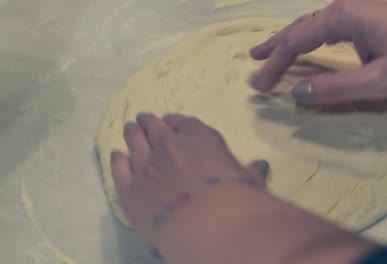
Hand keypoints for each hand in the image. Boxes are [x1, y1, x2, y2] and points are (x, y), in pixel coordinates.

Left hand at [110, 113, 376, 262]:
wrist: (206, 222)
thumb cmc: (234, 197)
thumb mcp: (247, 180)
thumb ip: (250, 171)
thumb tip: (261, 165)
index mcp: (199, 138)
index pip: (184, 123)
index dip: (177, 121)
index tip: (172, 122)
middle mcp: (169, 145)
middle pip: (155, 127)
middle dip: (149, 121)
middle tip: (143, 118)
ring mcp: (146, 165)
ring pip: (135, 142)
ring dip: (132, 133)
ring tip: (130, 128)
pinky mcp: (130, 188)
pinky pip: (120, 169)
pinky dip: (118, 160)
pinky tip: (117, 155)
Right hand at [250, 0, 386, 104]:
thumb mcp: (378, 81)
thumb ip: (336, 88)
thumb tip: (296, 93)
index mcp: (341, 19)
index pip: (296, 41)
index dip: (276, 64)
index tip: (261, 86)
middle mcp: (340, 9)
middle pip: (297, 29)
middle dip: (274, 49)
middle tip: (252, 64)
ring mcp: (350, 9)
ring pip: (308, 25)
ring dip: (286, 40)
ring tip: (265, 53)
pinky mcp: (359, 15)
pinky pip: (322, 27)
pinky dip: (305, 38)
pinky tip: (304, 45)